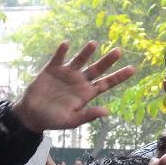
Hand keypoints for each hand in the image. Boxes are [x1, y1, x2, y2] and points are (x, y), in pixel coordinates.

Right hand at [12, 41, 134, 133]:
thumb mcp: (72, 121)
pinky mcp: (52, 69)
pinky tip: (66, 44)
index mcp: (86, 94)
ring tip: (93, 44)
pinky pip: (58, 58)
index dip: (119, 76)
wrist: (32, 115)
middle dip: (108, 60)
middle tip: (119, 51)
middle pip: (97, 69)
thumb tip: (107, 111)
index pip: (106, 83)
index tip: (133, 69)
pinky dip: (62, 51)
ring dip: (86, 52)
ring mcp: (66, 74)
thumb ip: (88, 115)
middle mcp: (79, 81)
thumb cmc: (53, 120)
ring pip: (80, 60)